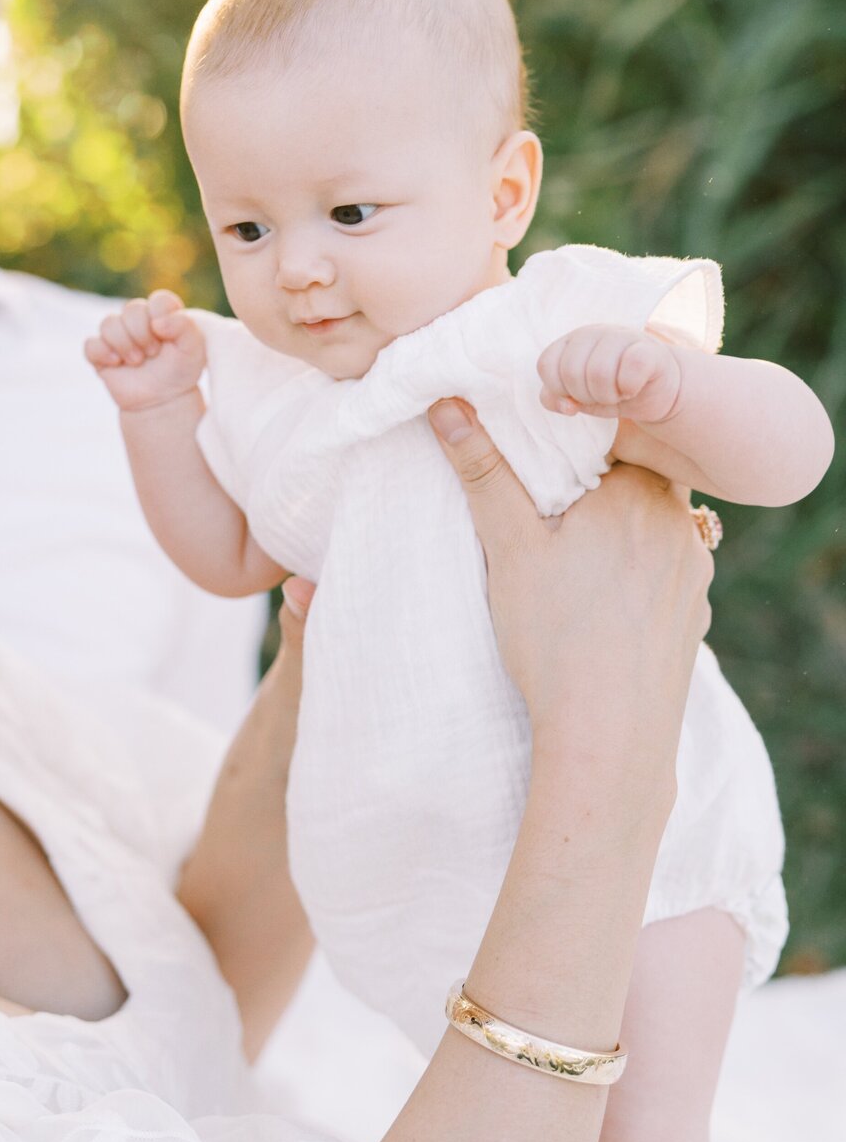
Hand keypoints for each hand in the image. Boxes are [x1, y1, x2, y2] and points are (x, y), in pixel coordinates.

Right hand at [83, 289, 205, 411]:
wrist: (163, 400)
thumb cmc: (180, 371)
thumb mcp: (193, 349)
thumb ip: (184, 326)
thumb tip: (157, 322)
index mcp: (162, 314)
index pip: (159, 300)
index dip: (162, 318)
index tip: (166, 338)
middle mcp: (138, 320)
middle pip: (131, 309)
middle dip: (142, 334)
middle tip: (153, 354)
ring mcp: (118, 336)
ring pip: (108, 323)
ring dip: (124, 344)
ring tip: (137, 362)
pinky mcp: (101, 354)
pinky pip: (90, 345)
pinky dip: (102, 353)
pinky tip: (116, 363)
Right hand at [428, 399, 711, 787]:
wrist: (609, 737)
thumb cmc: (555, 636)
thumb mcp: (508, 546)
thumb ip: (482, 470)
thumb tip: (446, 404)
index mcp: (639, 491)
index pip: (616, 434)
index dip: (577, 437)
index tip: (542, 449)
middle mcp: (679, 524)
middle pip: (636, 478)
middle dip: (595, 483)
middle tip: (546, 500)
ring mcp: (694, 573)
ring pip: (653, 527)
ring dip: (619, 528)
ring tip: (570, 552)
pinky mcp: (692, 617)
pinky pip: (664, 573)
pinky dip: (636, 574)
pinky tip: (600, 600)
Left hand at [537, 324, 681, 423]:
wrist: (656, 392)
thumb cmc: (610, 391)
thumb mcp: (576, 397)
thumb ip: (554, 399)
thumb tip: (567, 406)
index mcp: (571, 341)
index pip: (546, 364)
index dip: (559, 389)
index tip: (577, 395)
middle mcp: (593, 332)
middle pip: (571, 371)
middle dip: (585, 395)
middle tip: (602, 395)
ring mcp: (622, 336)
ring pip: (599, 373)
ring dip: (607, 395)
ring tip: (618, 393)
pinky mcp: (649, 349)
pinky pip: (630, 371)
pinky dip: (629, 389)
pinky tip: (633, 388)